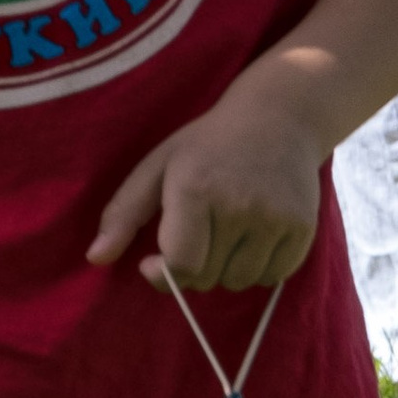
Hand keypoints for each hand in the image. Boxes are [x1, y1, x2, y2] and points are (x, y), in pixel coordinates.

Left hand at [89, 72, 326, 298]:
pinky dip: (259, 268)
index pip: (181, 265)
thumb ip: (124, 213)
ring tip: (227, 233)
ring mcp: (275, 218)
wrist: (280, 116)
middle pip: (208, 277)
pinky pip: (273, 277)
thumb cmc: (209, 143)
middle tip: (198, 234)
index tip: (154, 261)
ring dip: (227, 270)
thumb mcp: (158, 165)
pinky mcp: (302, 228)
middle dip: (194, 268)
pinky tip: (254, 236)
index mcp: (196, 188)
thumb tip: (95, 258)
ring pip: (240, 281)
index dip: (163, 275)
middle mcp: (239, 206)